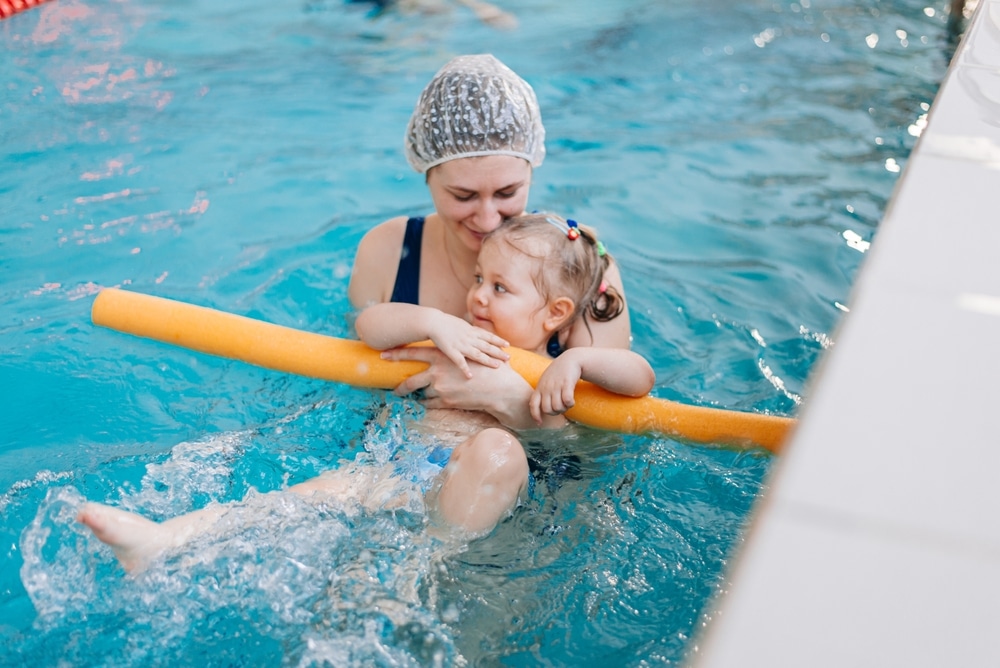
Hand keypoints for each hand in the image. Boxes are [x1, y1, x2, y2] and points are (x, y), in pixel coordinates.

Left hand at [380, 346, 537, 427]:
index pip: (413, 354)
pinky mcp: (447, 402)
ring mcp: (441, 388)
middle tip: (393, 389)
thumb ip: (456, 351)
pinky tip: (428, 404)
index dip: (397, 355)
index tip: (384, 355)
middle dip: (400, 386)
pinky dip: (429, 404)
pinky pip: (431, 404)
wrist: (500, 388)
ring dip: (420, 395)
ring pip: (422, 394)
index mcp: (441, 357)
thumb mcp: (469, 353)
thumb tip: (451, 346)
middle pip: (410, 381)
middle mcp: (438, 372)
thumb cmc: (488, 368)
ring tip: (417, 397)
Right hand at [424, 311, 508, 378]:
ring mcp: (461, 345)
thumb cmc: (446, 323)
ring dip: (488, 360)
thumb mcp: (461, 324)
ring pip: (477, 354)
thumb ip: (470, 330)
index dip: (498, 340)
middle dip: (498, 352)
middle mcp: (469, 338)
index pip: (488, 336)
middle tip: (509, 358)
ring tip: (497, 366)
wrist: (433, 322)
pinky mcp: (451, 351)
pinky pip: (460, 362)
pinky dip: (465, 369)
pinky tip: (470, 376)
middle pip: (486, 346)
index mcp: (471, 331)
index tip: (508, 344)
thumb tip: (478, 333)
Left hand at [529, 355, 582, 424]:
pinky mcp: (566, 383)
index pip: (533, 405)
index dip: (535, 415)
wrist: (570, 359)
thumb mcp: (546, 381)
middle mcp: (546, 387)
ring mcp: (556, 385)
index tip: (539, 423)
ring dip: (564, 409)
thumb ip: (542, 392)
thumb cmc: (557, 372)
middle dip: (555, 413)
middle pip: (547, 410)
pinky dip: (570, 404)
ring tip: (567, 403)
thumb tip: (540, 408)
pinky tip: (572, 401)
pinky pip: (567, 401)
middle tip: (561, 408)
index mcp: (539, 388)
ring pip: (557, 407)